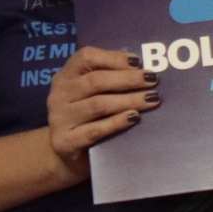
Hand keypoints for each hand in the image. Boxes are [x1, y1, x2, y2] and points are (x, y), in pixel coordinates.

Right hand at [45, 47, 158, 176]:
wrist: (65, 153)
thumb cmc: (86, 117)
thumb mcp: (90, 94)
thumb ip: (109, 79)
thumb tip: (142, 70)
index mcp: (66, 76)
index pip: (86, 57)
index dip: (113, 57)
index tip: (138, 62)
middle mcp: (59, 94)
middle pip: (95, 81)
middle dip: (128, 79)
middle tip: (153, 80)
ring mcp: (60, 119)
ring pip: (98, 105)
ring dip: (128, 100)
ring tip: (151, 99)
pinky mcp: (65, 142)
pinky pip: (95, 130)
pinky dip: (116, 123)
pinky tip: (134, 118)